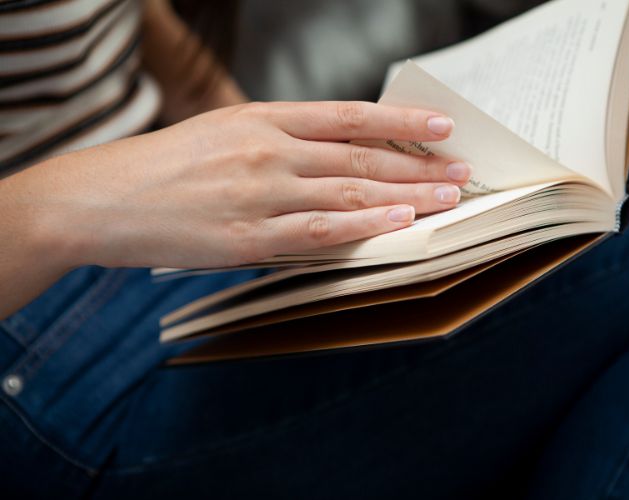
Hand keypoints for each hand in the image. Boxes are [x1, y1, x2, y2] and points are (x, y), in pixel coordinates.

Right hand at [30, 101, 470, 269]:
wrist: (102, 199)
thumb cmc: (165, 166)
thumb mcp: (224, 132)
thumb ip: (281, 141)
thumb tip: (340, 156)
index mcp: (261, 118)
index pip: (349, 117)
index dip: (400, 123)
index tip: (440, 129)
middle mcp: (267, 150)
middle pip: (360, 157)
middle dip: (418, 166)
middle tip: (460, 173)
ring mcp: (259, 194)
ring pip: (350, 193)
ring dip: (406, 197)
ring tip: (446, 200)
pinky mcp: (247, 237)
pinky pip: (319, 231)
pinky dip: (364, 228)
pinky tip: (399, 224)